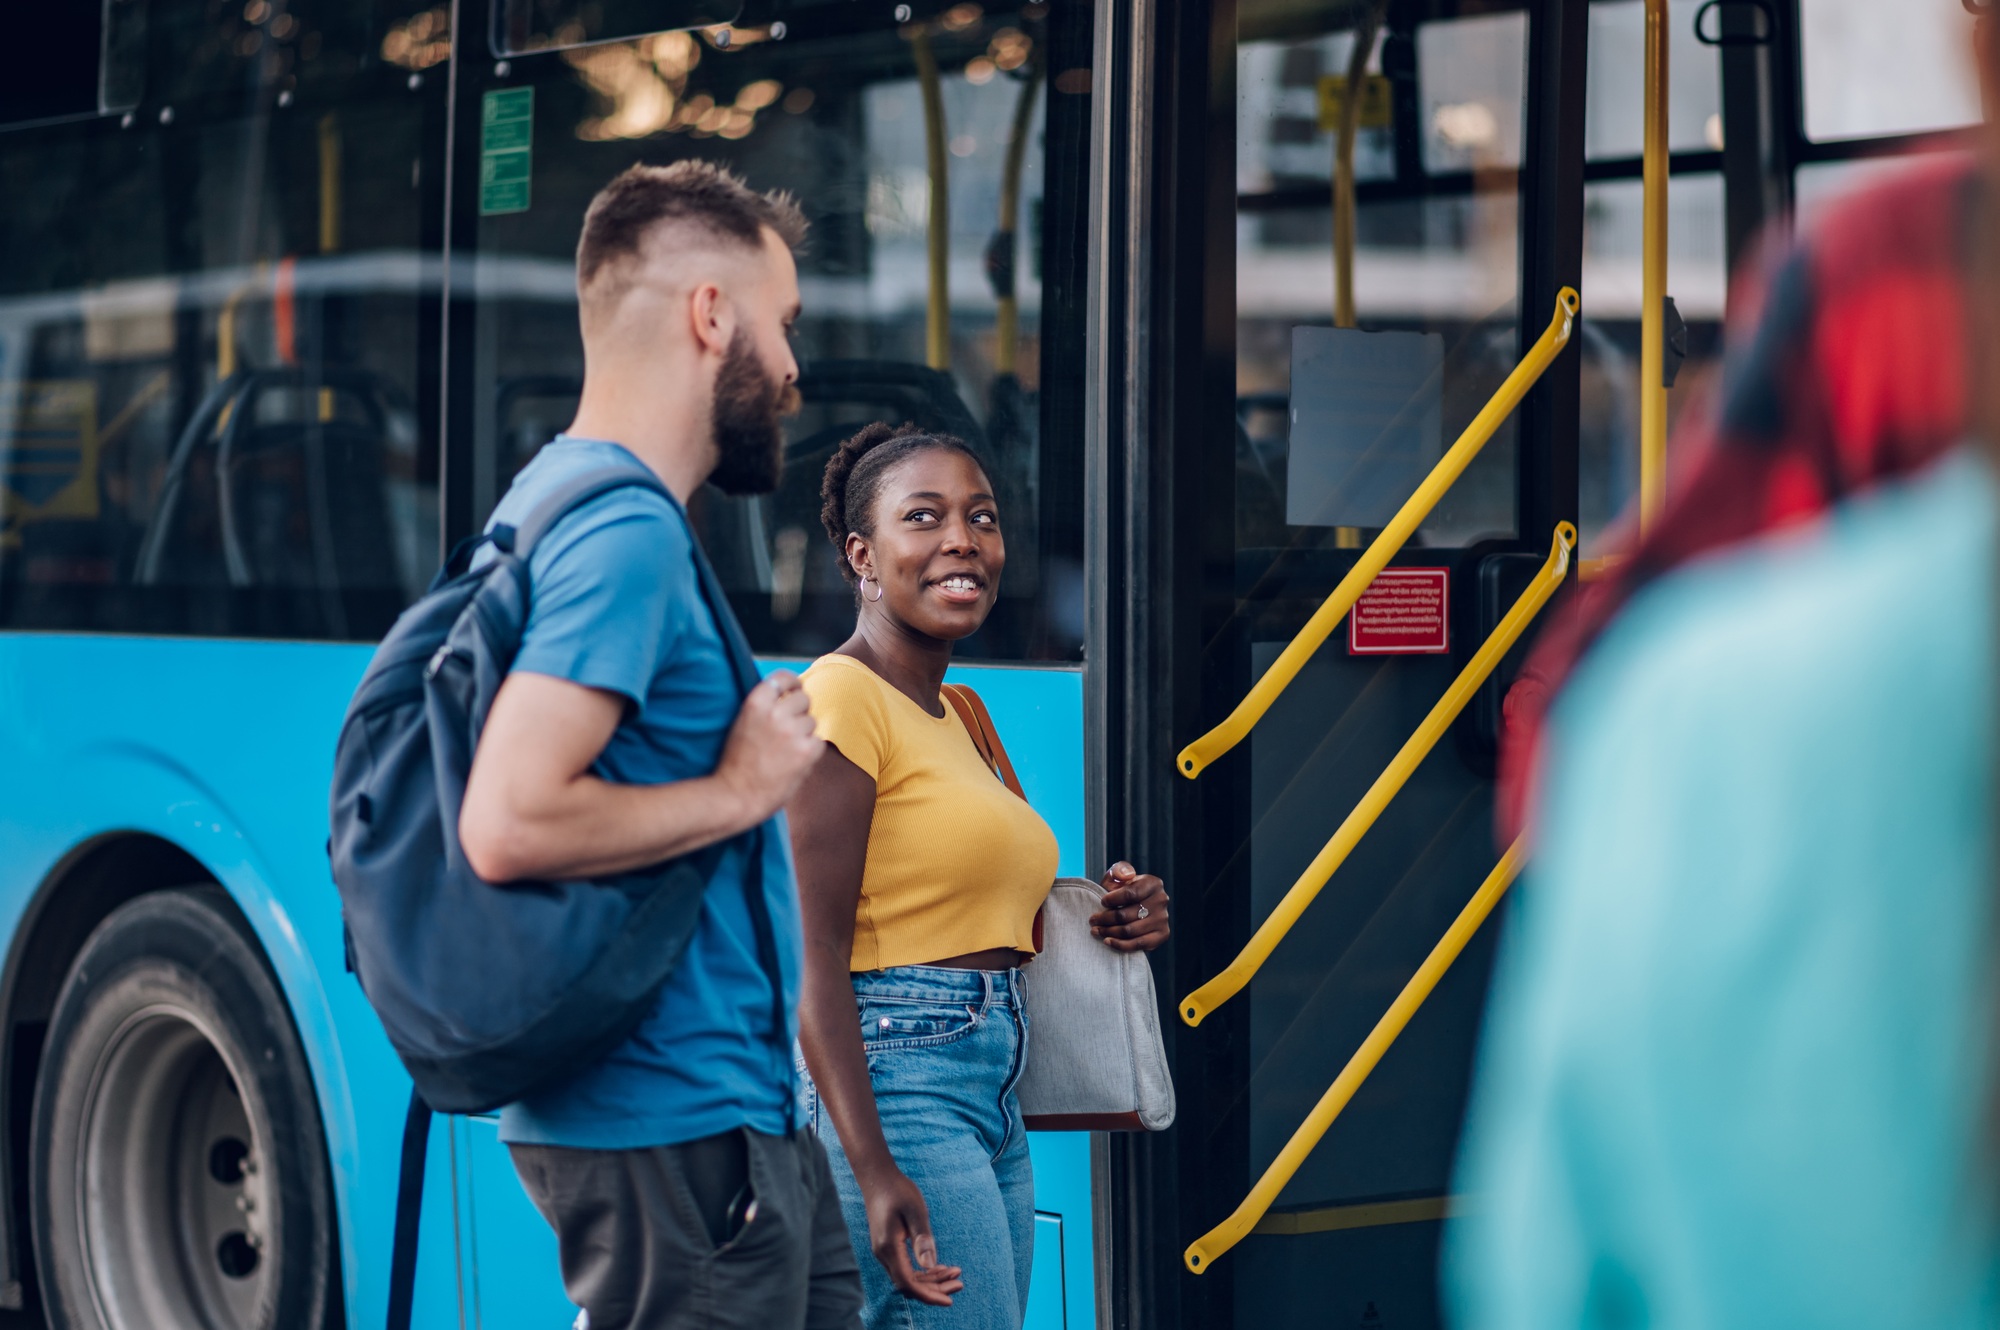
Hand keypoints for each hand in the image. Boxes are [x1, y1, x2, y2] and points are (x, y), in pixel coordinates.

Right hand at [716, 671, 821, 822]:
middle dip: (800, 712)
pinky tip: (794, 762)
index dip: (793, 683)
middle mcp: (775, 713)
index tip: (795, 689)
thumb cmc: (737, 763)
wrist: (735, 795)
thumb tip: (790, 696)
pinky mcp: (805, 751)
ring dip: (804, 734)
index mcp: (755, 703)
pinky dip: (810, 752)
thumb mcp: (743, 724)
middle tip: (788, 731)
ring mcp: (792, 731)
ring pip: (812, 722)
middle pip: (804, 700)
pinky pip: (818, 742)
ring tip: (785, 752)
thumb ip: (764, 709)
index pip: (783, 678)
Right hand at [860, 1168, 964, 1306]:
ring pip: (907, 1278)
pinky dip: (923, 1271)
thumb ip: (923, 1239)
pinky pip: (905, 1268)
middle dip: (934, 1290)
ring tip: (955, 1273)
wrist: (877, 1178)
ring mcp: (884, 1252)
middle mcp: (883, 1254)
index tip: (949, 1300)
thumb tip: (930, 1266)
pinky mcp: (888, 1247)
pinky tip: (939, 1266)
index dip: (929, 1295)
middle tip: (959, 1284)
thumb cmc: (898, 1190)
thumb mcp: (916, 1211)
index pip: (908, 1284)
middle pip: (909, 1285)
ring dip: (931, 1281)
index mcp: (889, 1248)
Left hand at [1090, 862, 1169, 952]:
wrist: (1134, 906)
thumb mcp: (1119, 876)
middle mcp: (1161, 901)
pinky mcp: (1162, 935)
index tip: (1101, 902)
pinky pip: (1139, 944)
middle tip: (1092, 920)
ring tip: (1096, 930)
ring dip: (1109, 932)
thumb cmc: (1123, 890)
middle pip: (1127, 915)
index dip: (1112, 899)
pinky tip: (1107, 941)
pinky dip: (1120, 945)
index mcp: (1153, 884)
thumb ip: (1119, 871)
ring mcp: (1163, 919)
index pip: (1130, 894)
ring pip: (1130, 931)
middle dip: (1105, 918)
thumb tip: (1125, 876)